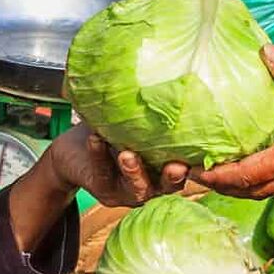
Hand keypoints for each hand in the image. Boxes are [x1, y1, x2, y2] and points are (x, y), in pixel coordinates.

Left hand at [43, 123, 187, 208]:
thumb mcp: (134, 124)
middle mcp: (150, 184)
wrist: (73, 152)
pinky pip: (103, 174)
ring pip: (136, 188)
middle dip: (172, 178)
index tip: (200, 155)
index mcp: (163, 170)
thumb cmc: (112, 133)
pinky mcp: (102, 189)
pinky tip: (96, 139)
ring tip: (127, 154)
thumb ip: (152, 116)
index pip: (184, 170)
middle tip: (176, 167)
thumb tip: (173, 82)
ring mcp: (126, 191)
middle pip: (166, 187)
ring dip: (134, 172)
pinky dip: (99, 156)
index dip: (195, 167)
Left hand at [195, 47, 273, 198]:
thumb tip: (263, 50)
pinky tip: (257, 148)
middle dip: (221, 184)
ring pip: (263, 186)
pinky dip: (260, 170)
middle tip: (198, 170)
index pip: (240, 176)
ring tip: (220, 162)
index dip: (213, 175)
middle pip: (247, 190)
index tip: (190, 169)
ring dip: (240, 180)